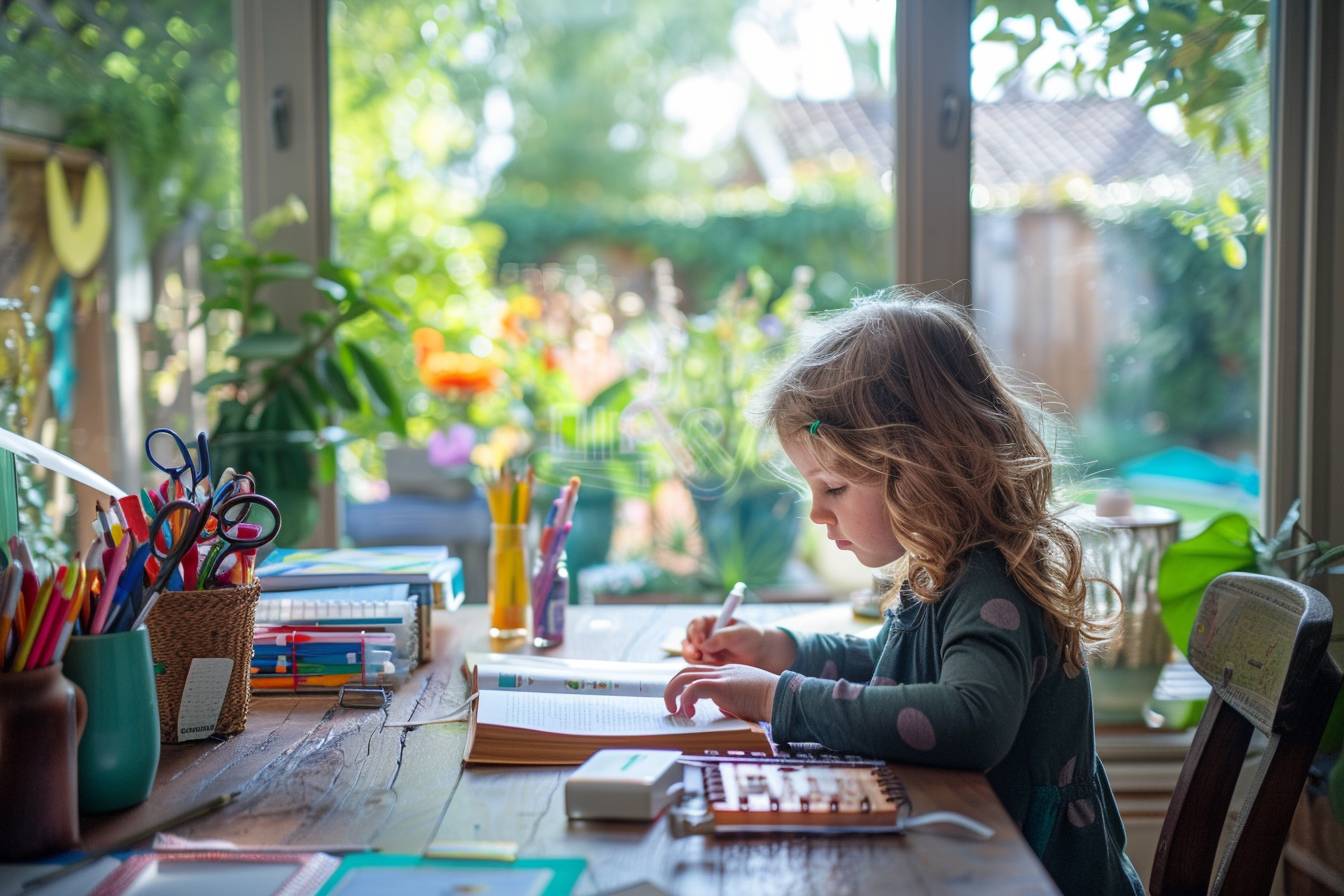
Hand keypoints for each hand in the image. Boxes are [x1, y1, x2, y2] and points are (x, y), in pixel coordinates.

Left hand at [664, 664, 779, 722]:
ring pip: (685, 676)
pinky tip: (689, 713)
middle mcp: (722, 671)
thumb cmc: (769, 703)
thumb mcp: (746, 700)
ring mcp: (721, 676)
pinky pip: (694, 687)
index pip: (699, 672)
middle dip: (673, 687)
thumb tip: (721, 710)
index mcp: (728, 673)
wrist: (782, 697)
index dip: (686, 685)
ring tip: (675, 710)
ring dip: (673, 693)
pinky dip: (686, 699)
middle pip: (686, 670)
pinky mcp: (721, 685)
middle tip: (672, 706)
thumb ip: (731, 701)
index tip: (683, 701)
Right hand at [681, 617, 796, 672]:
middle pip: (687, 639)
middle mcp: (704, 634)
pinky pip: (696, 666)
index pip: (696, 623)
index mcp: (711, 621)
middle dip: (690, 649)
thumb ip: (722, 637)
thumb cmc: (751, 638)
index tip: (701, 641)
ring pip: (690, 655)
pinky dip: (704, 668)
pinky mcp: (706, 662)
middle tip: (698, 655)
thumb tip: (704, 646)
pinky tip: (718, 666)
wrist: (760, 654)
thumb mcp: (740, 633)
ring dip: (699, 659)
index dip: (695, 632)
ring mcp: (703, 649)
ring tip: (717, 661)